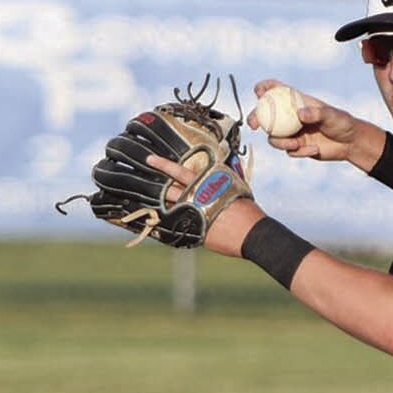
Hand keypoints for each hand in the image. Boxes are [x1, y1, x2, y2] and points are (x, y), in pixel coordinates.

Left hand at [143, 153, 264, 256]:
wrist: (252, 233)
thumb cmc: (247, 209)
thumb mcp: (236, 186)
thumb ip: (221, 179)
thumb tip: (217, 172)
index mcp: (206, 183)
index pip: (179, 171)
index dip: (163, 164)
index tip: (149, 159)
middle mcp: (196, 196)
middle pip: (169, 189)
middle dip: (153, 182)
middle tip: (140, 177)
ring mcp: (193, 214)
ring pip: (169, 206)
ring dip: (158, 203)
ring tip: (144, 199)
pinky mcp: (194, 230)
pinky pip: (176, 226)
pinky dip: (167, 223)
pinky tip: (156, 222)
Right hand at [249, 79, 366, 163]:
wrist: (349, 143)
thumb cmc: (342, 122)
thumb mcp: (330, 115)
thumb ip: (316, 113)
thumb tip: (300, 114)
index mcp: (297, 102)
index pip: (276, 90)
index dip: (264, 88)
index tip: (259, 92)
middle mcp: (291, 117)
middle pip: (266, 116)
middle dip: (256, 118)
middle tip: (254, 124)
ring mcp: (293, 132)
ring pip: (274, 138)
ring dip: (280, 142)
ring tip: (295, 144)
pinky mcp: (297, 147)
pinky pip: (290, 151)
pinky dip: (299, 152)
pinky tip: (314, 149)